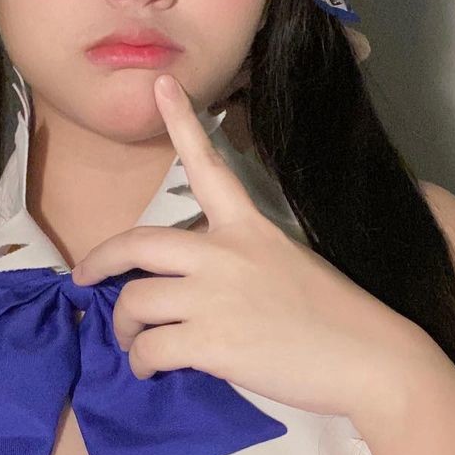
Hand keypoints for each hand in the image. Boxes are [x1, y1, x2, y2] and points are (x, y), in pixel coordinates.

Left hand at [70, 73, 435, 423]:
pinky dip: (140, 363)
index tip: (160, 85)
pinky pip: (148, 348)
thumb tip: (199, 295)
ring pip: (134, 303)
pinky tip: (150, 370)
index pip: (210, 166)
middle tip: (84, 277)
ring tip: (134, 343)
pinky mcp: (211, 342)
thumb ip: (240, 266)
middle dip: (100, 261)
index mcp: (249, 227)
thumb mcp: (289, 266)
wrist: (369, 359)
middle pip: (138, 243)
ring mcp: (215, 297)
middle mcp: (225, 253)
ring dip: (123, 328)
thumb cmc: (337, 319)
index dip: (182, 123)